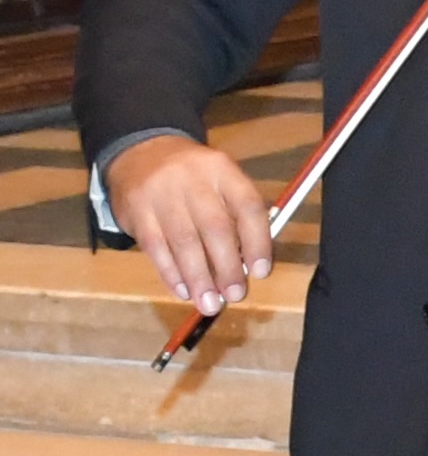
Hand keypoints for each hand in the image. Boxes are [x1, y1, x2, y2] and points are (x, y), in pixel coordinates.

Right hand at [105, 135, 271, 315]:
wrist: (142, 152)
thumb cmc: (191, 175)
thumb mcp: (218, 178)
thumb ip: (235, 213)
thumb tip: (249, 262)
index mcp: (222, 169)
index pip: (247, 205)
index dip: (257, 241)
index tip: (261, 271)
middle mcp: (194, 179)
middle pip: (216, 227)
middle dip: (227, 267)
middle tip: (235, 294)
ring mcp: (163, 195)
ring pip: (185, 242)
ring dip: (200, 278)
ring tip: (210, 303)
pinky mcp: (138, 212)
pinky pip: (157, 249)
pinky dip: (171, 274)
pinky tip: (183, 290)